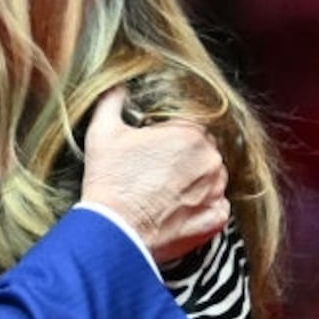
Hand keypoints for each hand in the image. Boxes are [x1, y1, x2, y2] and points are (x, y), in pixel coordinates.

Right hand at [81, 87, 227, 264]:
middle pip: (203, 150)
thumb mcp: (102, 133)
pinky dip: (199, 207)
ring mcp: (216, 191)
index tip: (154, 146)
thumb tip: (117, 86)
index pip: (190, 123)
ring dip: (194, 181)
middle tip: (156, 170)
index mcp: (189, 133)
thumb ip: (112, 102)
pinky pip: (215, 206)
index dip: (170, 133)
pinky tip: (175, 209)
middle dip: (184, 157)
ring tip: (163, 191)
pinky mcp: (216, 219)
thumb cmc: (109, 181)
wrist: (115, 232)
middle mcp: (211, 160)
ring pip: (211, 178)